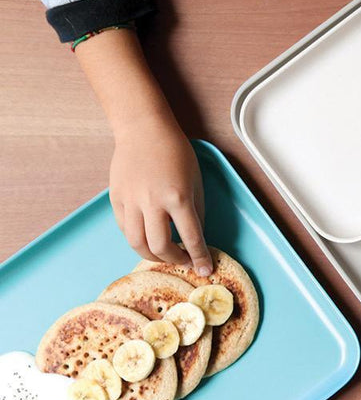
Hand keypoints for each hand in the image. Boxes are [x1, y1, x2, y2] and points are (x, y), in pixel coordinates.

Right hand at [73, 28, 211, 274]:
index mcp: (178, 197)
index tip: (204, 270)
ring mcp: (131, 201)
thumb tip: (196, 237)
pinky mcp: (116, 199)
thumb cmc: (176, 152)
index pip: (191, 237)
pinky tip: (148, 239)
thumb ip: (196, 211)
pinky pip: (125, 229)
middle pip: (160, 247)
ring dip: (153, 256)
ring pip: (137, 243)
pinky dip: (137, 240)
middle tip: (184, 260)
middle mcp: (153, 202)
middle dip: (175, 260)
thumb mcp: (196, 181)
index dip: (200, 257)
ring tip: (165, 255)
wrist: (143, 129)